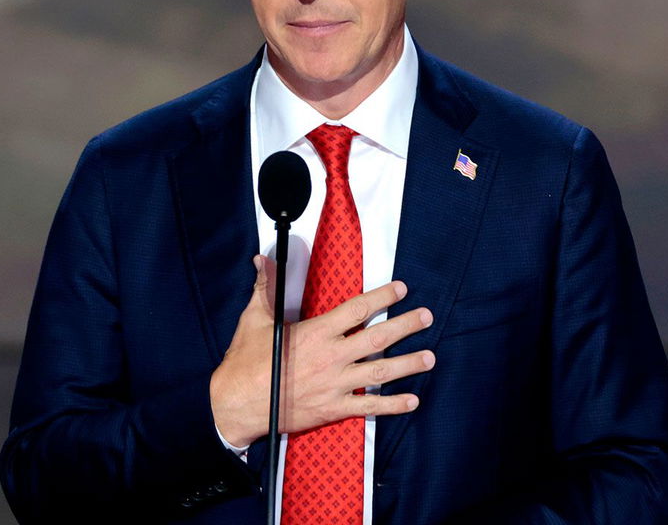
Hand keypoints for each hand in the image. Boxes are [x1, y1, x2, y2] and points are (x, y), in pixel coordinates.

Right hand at [209, 255, 434, 447]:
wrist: (237, 404)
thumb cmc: (245, 361)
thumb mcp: (254, 318)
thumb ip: (265, 288)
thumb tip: (261, 259)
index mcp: (316, 333)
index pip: (357, 310)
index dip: (382, 297)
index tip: (400, 289)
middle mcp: (331, 357)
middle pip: (378, 339)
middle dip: (406, 326)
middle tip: (426, 317)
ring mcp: (335, 384)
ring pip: (380, 373)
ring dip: (408, 364)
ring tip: (430, 357)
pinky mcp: (333, 408)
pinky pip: (369, 407)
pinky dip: (393, 404)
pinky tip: (412, 400)